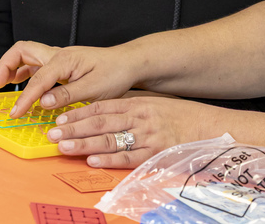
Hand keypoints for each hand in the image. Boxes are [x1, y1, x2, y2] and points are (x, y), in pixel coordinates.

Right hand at [0, 42, 139, 117]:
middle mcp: (58, 55)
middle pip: (22, 50)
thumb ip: (66, 94)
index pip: (37, 79)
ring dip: (12, 67)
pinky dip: (24, 72)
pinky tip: (22, 85)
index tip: (15, 113)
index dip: (24, 98)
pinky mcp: (62, 64)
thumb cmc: (115, 73)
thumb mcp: (94, 89)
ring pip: (27, 55)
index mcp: (64, 60)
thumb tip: (42, 101)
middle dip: (5, 65)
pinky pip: (36, 64)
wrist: (129, 63)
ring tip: (2, 84)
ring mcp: (59, 58)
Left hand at [45, 96, 211, 167]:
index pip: (102, 107)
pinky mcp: (156, 155)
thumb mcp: (156, 104)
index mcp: (139, 104)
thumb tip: (104, 111)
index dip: (79, 113)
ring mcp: (148, 137)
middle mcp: (140, 118)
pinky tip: (92, 159)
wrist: (211, 128)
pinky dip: (109, 159)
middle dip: (74, 129)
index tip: (60, 118)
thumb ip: (132, 107)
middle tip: (52, 133)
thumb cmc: (183, 116)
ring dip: (84, 144)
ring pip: (110, 140)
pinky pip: (128, 157)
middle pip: (100, 123)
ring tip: (64, 147)